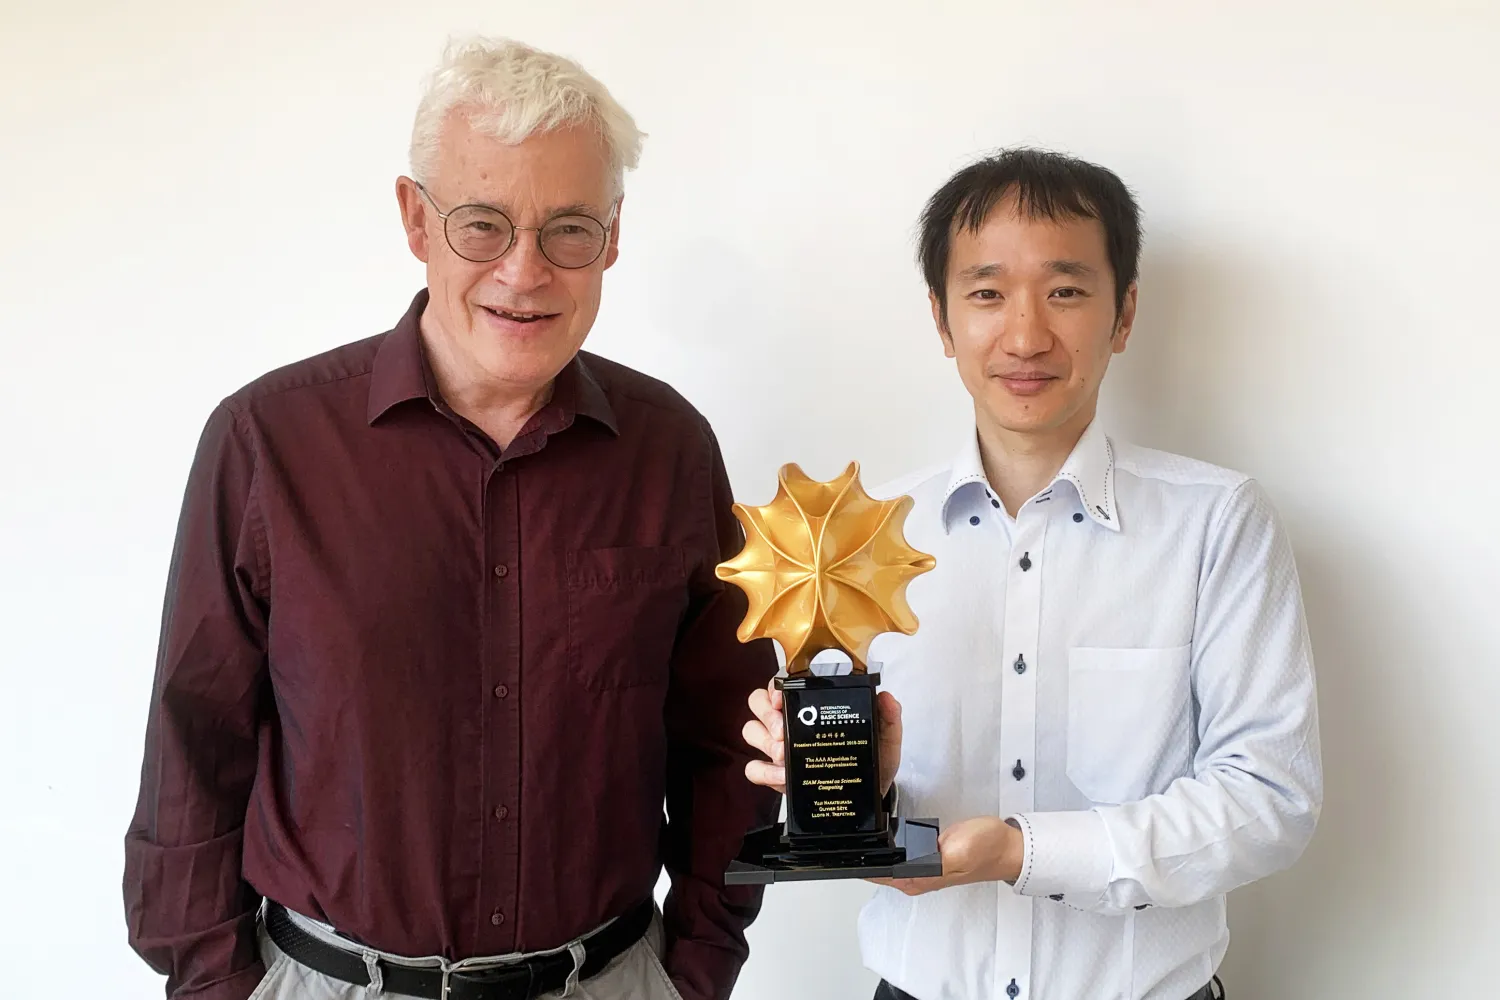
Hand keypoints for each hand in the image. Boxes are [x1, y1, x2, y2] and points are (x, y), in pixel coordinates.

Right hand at [742, 679, 903, 795]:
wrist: (870, 796)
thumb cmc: (874, 761)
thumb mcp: (886, 739)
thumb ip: (889, 717)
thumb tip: (886, 697)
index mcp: (814, 707)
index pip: (782, 684)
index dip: (775, 686)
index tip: (781, 698)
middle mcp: (791, 722)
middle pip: (758, 702)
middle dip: (767, 715)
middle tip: (784, 731)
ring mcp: (780, 747)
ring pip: (751, 731)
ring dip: (764, 741)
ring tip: (784, 755)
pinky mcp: (776, 775)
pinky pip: (753, 769)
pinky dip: (764, 772)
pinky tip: (782, 776)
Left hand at [868, 816, 1024, 894]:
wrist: (1006, 846)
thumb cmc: (986, 849)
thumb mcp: (958, 851)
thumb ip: (931, 860)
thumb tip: (907, 862)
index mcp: (919, 879)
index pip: (879, 875)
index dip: (861, 862)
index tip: (848, 848)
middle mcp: (918, 878)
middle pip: (879, 870)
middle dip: (864, 854)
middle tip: (854, 830)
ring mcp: (923, 868)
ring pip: (889, 861)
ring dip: (878, 848)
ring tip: (868, 828)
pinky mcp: (929, 856)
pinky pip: (902, 853)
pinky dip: (893, 844)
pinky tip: (889, 834)